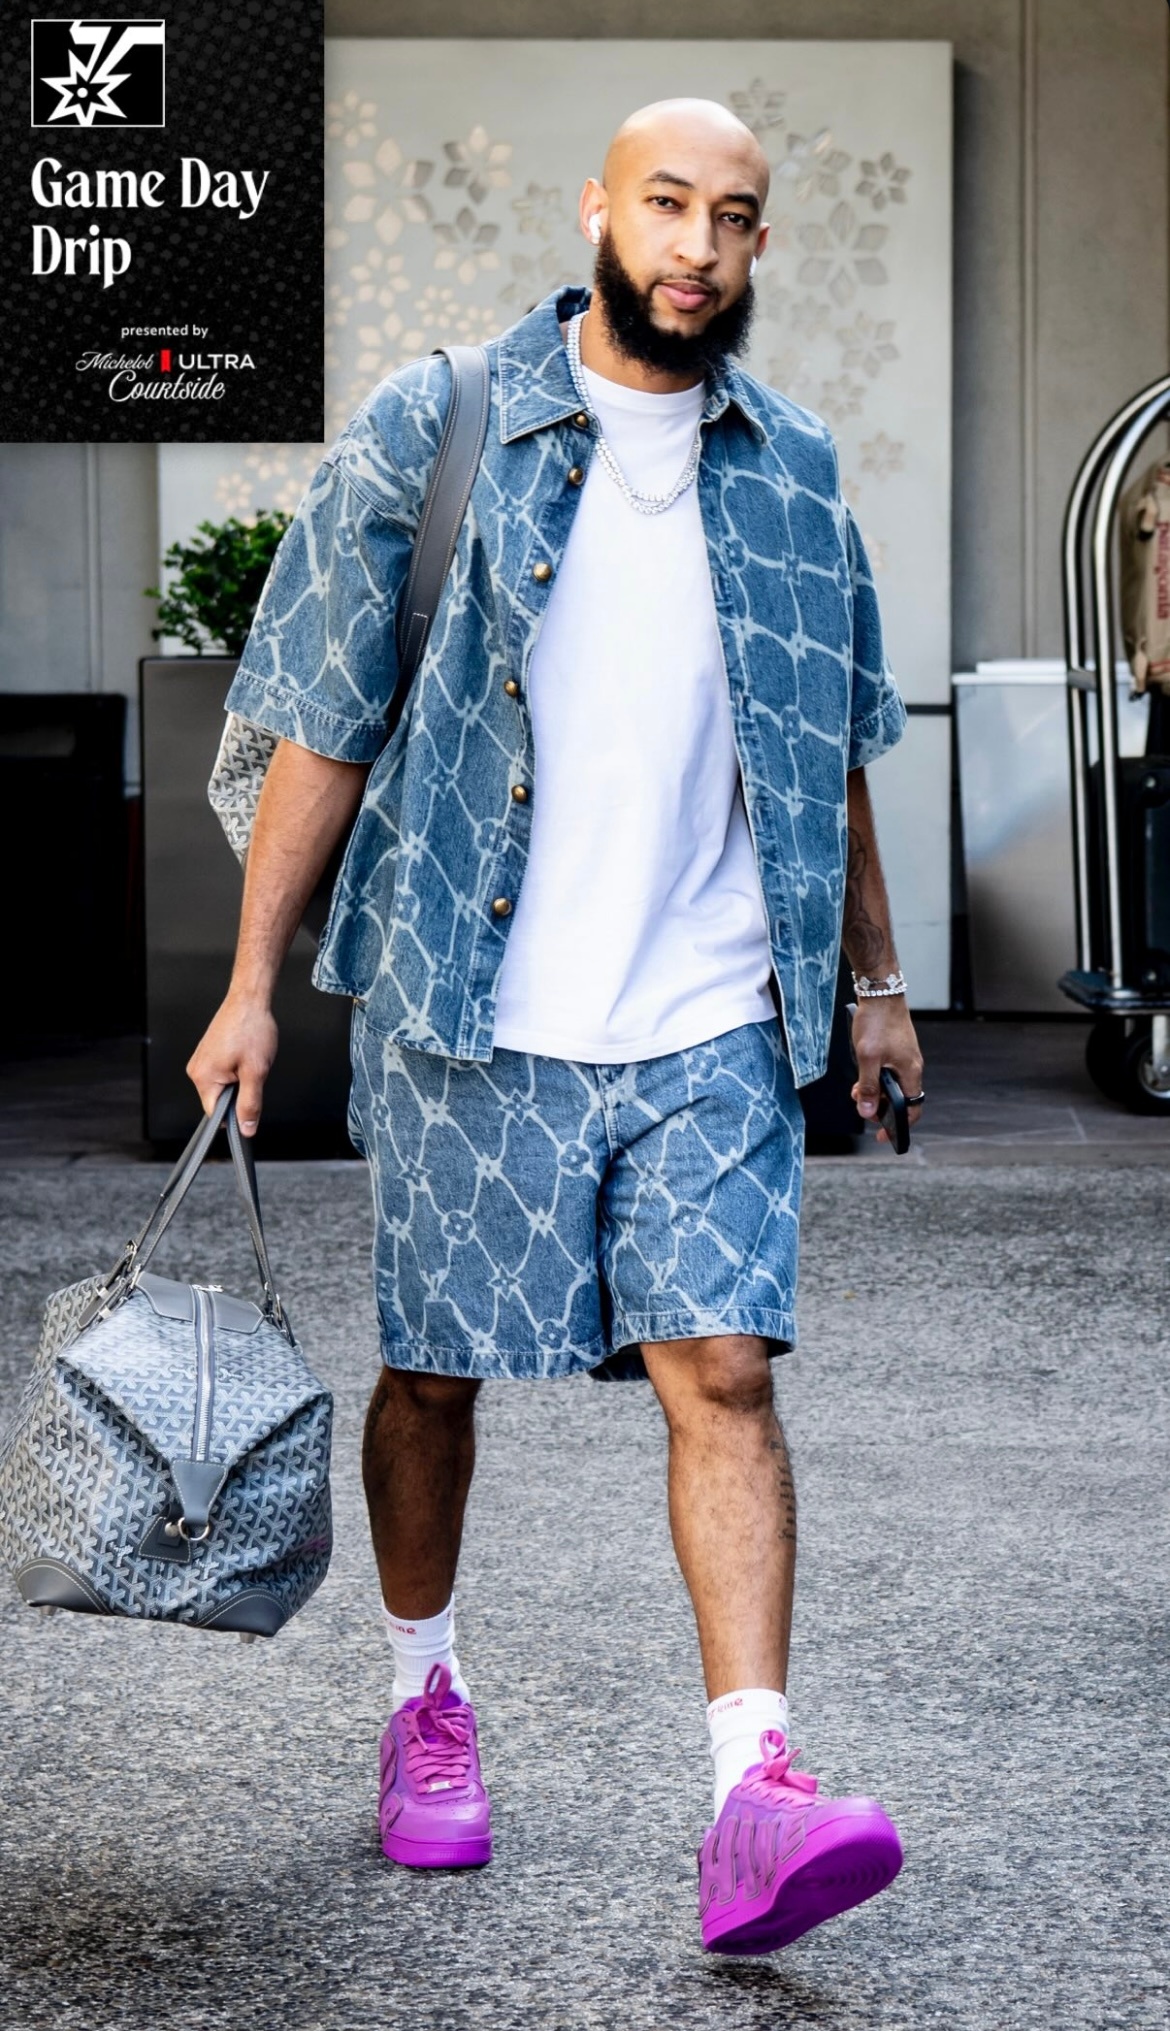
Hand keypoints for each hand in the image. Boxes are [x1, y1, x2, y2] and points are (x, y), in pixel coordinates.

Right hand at [186, 992, 278, 1136]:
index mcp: (203, 1077)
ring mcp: (201, 1061)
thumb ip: (250, 1104)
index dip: (235, 1115)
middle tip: (252, 1072)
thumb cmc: (251, 1029)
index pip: (215, 1115)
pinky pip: (222, 1074)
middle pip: (219, 1101)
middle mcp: (196, 1070)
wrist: (249, 1000)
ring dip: (239, 1081)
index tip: (249, 1105)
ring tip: (248, 1060)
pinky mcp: (208, 1054)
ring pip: (223, 1087)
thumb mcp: (256, 1072)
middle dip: (239, 1093)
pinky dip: (236, 1070)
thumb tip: (246, 1129)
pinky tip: (244, 1055)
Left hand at [850, 998, 923, 1144]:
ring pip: (892, 1086)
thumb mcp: (867, 1057)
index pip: (911, 1110)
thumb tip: (866, 1111)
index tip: (883, 1137)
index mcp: (910, 1072)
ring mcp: (905, 1058)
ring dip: (874, 1092)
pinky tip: (861, 1074)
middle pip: (899, 1099)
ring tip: (856, 1090)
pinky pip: (889, 1073)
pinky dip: (875, 1078)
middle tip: (859, 1104)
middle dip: (879, 1106)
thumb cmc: (877, 1022)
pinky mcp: (898, 1050)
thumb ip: (867, 1087)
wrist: (881, 992)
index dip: (899, 1127)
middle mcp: (912, 1067)